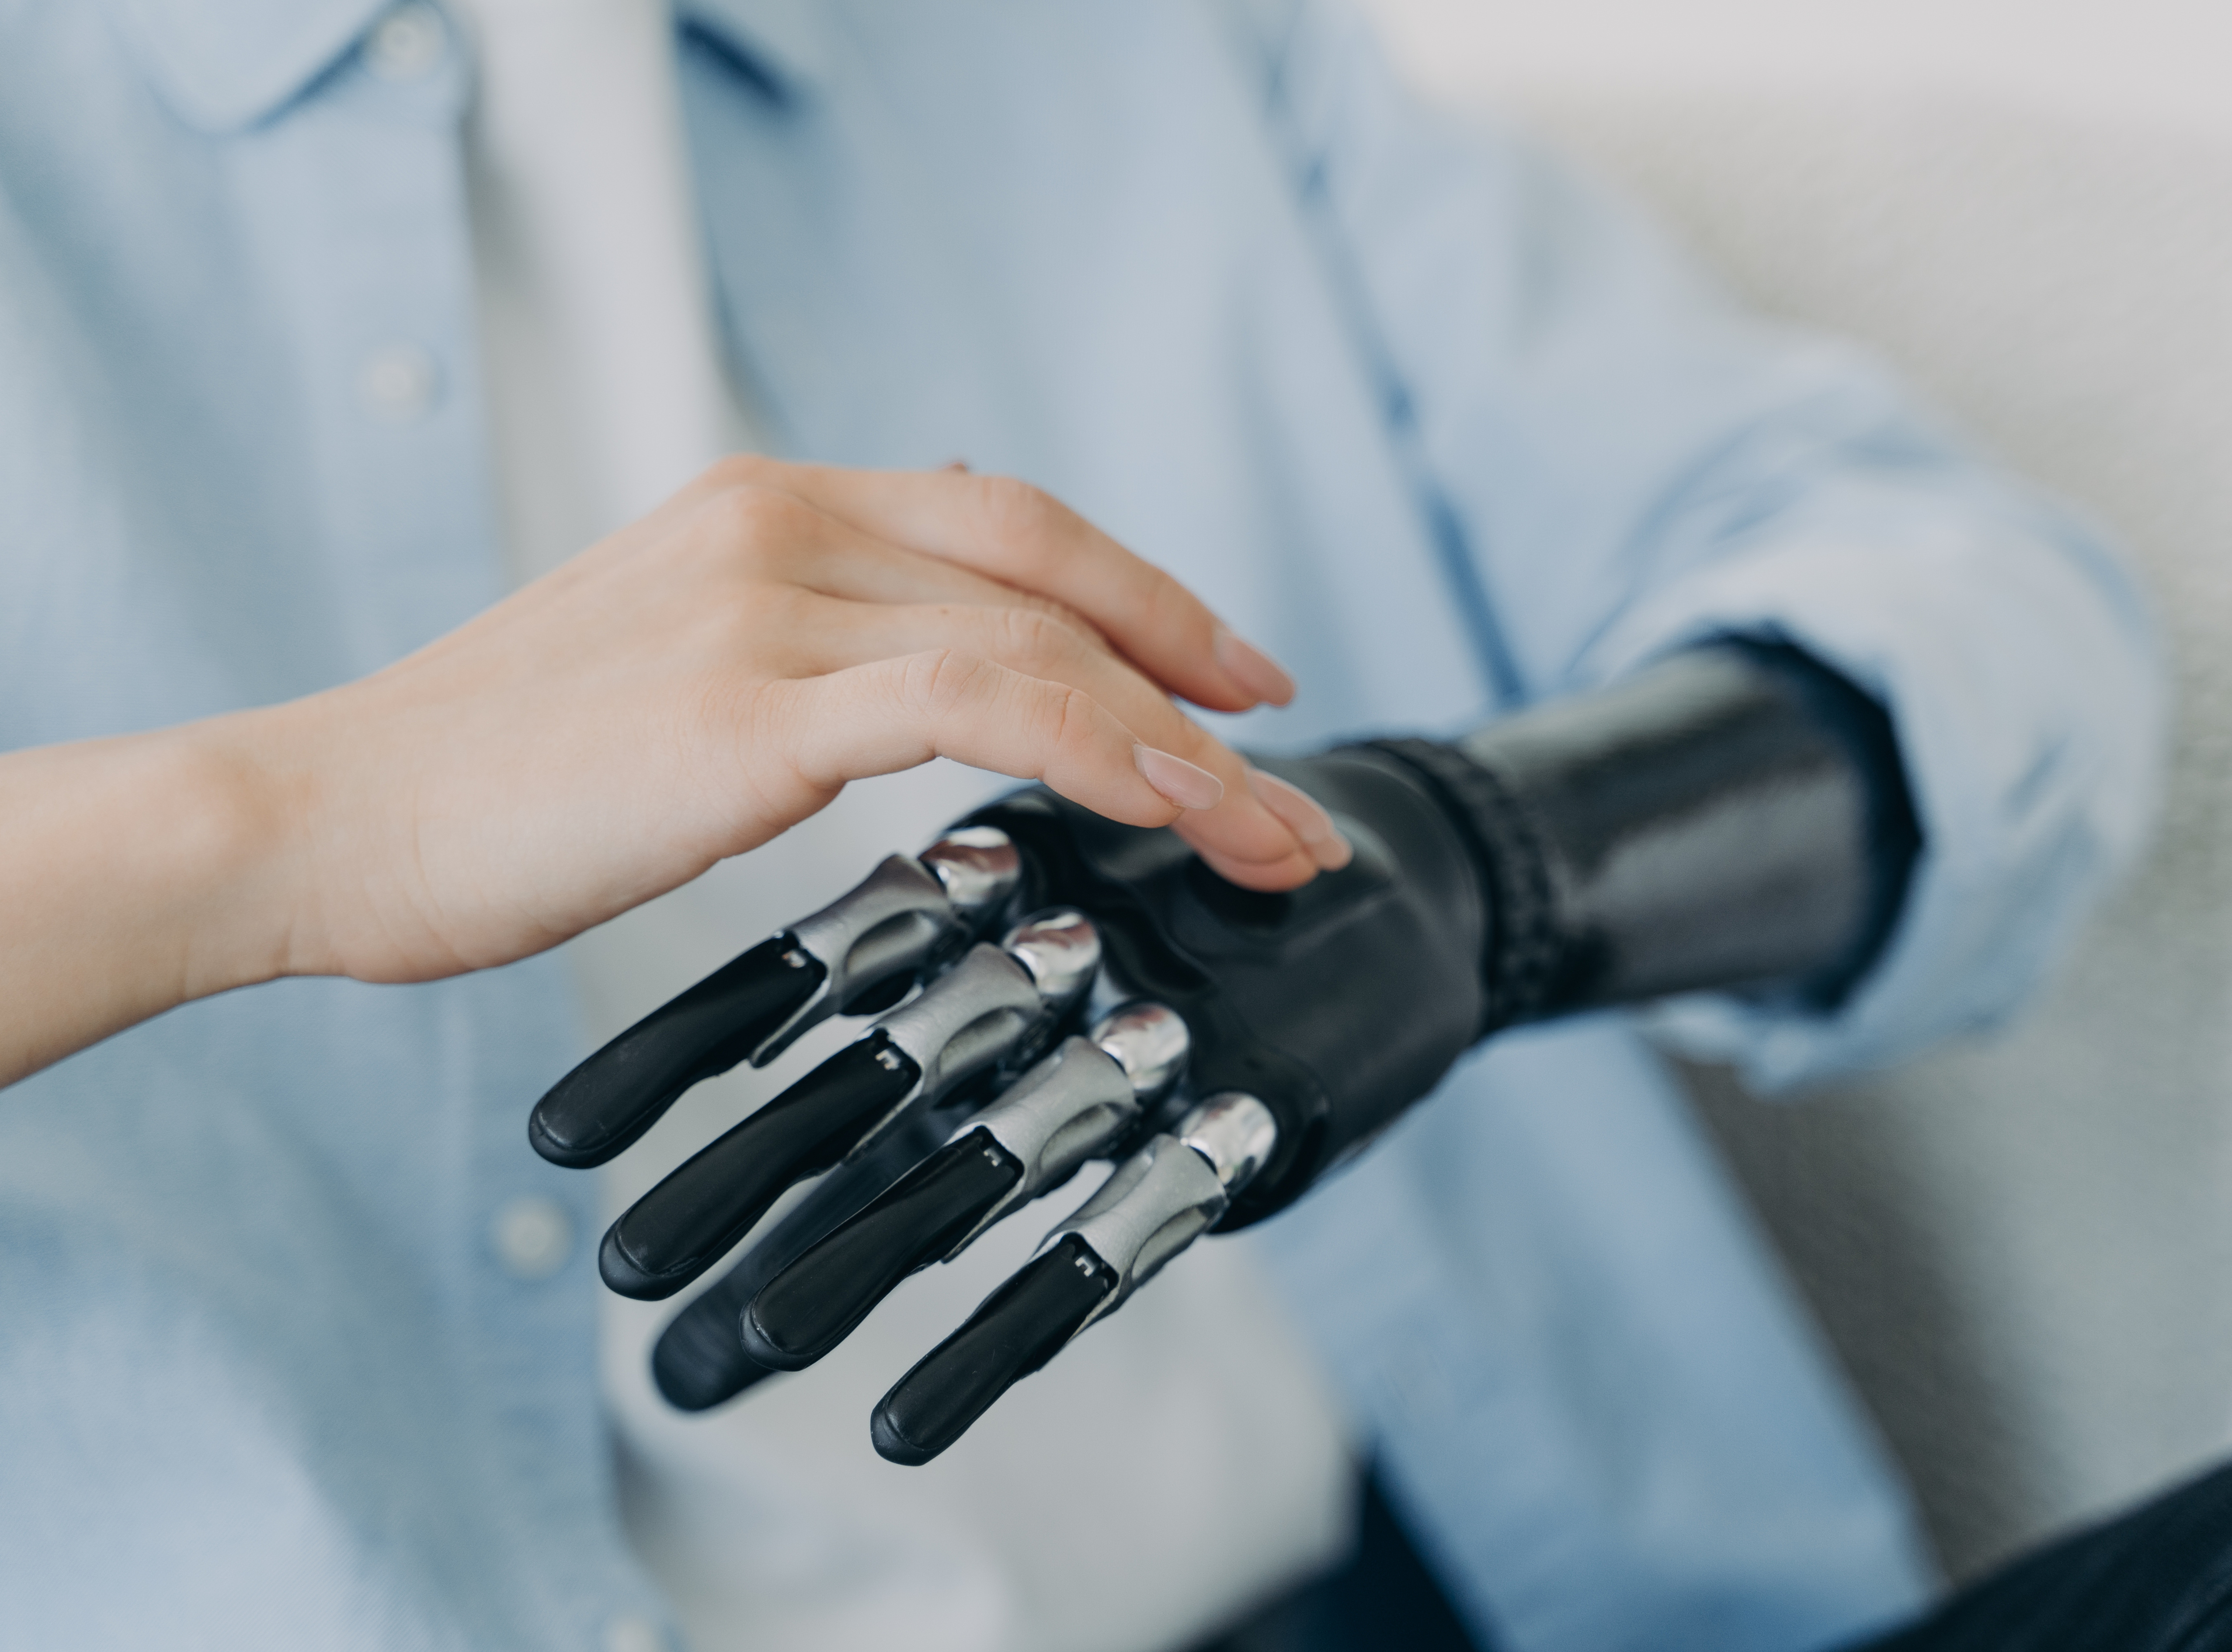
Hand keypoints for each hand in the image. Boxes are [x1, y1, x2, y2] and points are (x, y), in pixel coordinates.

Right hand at [0, 458, 1346, 1082]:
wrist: (328, 814)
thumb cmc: (489, 775)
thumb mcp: (668, 672)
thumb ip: (799, 656)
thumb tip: (917, 691)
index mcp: (765, 509)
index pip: (1009, 525)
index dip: (1140, 592)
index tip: (1224, 671)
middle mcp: (779, 526)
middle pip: (1052, 578)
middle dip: (1194, 675)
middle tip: (1285, 773)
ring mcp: (766, 604)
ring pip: (1041, 646)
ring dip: (1181, 746)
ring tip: (1271, 835)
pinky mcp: (748, 702)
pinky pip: (980, 706)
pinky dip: (1100, 751)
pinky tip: (1173, 808)